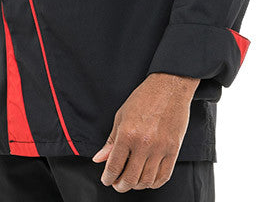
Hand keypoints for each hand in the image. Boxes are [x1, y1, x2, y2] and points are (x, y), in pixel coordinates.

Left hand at [91, 72, 198, 191]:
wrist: (169, 87)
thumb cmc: (144, 98)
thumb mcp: (121, 115)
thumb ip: (111, 140)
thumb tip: (99, 158)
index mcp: (127, 134)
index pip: (114, 166)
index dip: (108, 178)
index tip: (107, 179)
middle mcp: (143, 143)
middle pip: (130, 179)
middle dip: (120, 185)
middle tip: (118, 183)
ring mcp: (160, 148)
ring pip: (146, 181)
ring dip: (136, 185)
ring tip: (132, 180)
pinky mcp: (173, 149)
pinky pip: (163, 176)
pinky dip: (154, 183)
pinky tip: (148, 179)